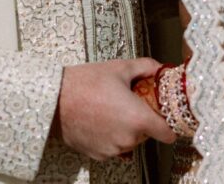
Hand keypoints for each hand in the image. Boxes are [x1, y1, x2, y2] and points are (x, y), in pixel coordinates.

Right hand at [51, 59, 176, 160]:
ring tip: (108, 108)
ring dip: (125, 129)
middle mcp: (128, 140)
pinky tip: (98, 119)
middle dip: (141, 120)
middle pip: (146, 135)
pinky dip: (110, 136)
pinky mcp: (98, 156)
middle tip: (127, 101)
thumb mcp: (118, 68)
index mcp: (138, 119)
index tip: (161, 114)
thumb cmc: (86, 82)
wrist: (55, 99)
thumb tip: (161, 68)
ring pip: (129, 141)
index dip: (168, 123)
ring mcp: (113, 150)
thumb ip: (145, 67)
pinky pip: (113, 147)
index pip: (168, 134)